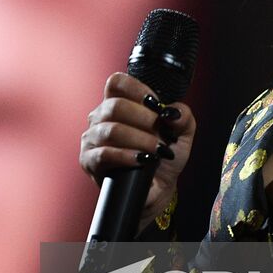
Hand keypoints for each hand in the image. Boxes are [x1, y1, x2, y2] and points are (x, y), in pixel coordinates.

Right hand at [79, 71, 196, 235]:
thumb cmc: (164, 157)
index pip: (116, 83)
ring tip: (156, 151)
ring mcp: (92, 138)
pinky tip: (142, 160)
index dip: (137, 90)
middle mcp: (100, 118)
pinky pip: (104, 153)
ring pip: (111, 130)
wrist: (156, 189)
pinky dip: (127, 156)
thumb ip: (183, 117)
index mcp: (118, 104)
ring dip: (139, 140)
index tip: (156, 106)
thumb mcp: (181, 135)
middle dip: (144, 119)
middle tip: (160, 134)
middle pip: (115, 105)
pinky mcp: (89, 160)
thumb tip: (172, 112)